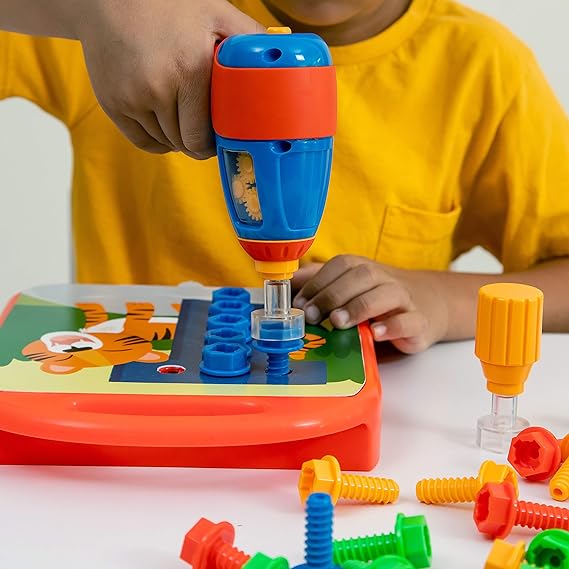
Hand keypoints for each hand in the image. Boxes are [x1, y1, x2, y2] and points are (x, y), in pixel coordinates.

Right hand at [77, 0, 263, 156]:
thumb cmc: (167, 4)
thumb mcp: (215, 12)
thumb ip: (248, 35)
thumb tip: (279, 54)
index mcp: (188, 71)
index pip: (202, 137)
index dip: (214, 144)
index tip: (222, 138)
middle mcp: (157, 89)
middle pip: (184, 144)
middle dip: (198, 142)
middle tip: (206, 131)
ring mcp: (131, 99)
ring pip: (164, 143)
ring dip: (178, 140)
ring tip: (186, 121)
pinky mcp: (112, 104)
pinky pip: (142, 141)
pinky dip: (157, 141)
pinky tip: (167, 126)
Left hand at [292, 255, 449, 353]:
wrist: (426, 303)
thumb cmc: (376, 296)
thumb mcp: (346, 286)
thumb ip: (318, 283)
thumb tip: (285, 285)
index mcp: (362, 268)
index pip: (340, 266)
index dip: (318, 283)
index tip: (300, 304)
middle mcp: (383, 278)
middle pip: (361, 277)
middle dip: (333, 294)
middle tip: (314, 315)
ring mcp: (403, 299)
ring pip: (385, 294)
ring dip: (359, 307)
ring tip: (339, 322)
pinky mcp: (418, 321)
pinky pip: (408, 320)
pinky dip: (392, 326)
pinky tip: (375, 332)